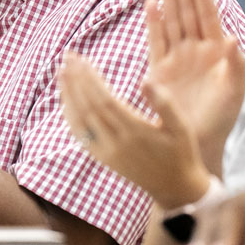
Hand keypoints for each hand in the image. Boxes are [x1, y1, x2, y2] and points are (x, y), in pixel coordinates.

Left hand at [59, 52, 210, 210]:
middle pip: (88, 106)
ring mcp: (106, 152)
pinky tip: (66, 99)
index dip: (90, 78)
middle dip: (76, 79)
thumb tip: (145, 80)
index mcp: (136, 132)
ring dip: (68, 95)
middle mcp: (117, 143)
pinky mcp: (102, 158)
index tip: (81, 59)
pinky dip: (70, 115)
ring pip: (80, 120)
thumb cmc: (181, 152)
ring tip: (61, 71)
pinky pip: (80, 135)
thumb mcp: (182, 127)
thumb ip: (165, 103)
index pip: (105, 100)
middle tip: (67, 56)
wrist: (175, 188)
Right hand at [144, 0, 244, 174]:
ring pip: (172, 21)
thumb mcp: (235, 93)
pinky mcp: (160, 70)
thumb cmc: (221, 120)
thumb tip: (232, 38)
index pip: (208, 16)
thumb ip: (235, 66)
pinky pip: (156, 40)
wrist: (199, 143)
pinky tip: (152, 4)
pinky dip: (154, 22)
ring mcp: (177, 59)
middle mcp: (195, 51)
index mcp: (216, 52)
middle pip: (188, 12)